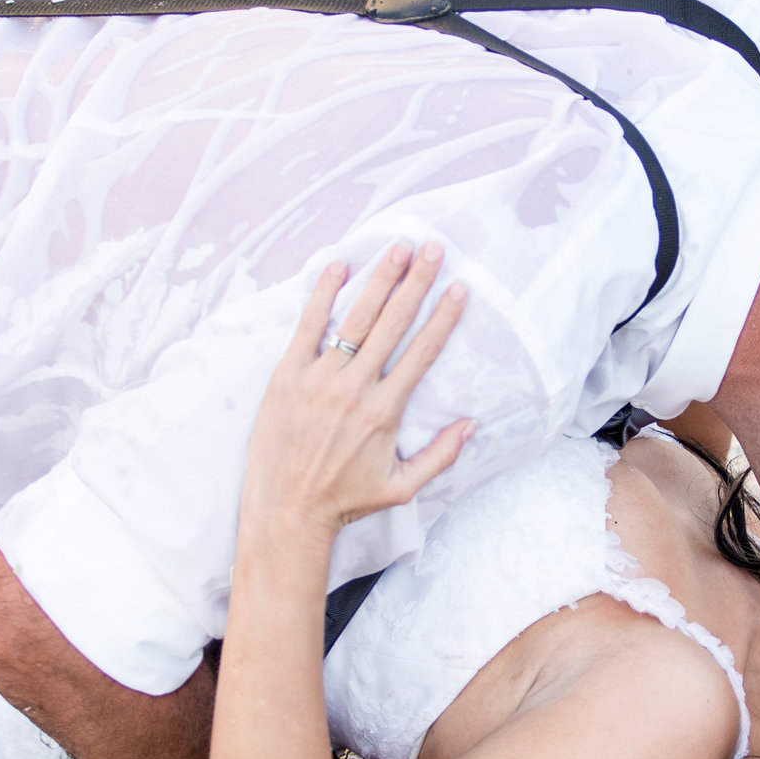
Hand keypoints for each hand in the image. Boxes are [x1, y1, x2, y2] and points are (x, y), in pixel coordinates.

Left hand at [241, 243, 472, 538]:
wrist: (287, 511)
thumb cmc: (345, 501)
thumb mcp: (402, 486)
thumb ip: (440, 455)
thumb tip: (472, 424)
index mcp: (385, 411)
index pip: (422, 352)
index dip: (443, 317)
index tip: (459, 288)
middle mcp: (354, 388)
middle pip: (393, 323)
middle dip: (417, 282)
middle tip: (434, 249)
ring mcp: (319, 378)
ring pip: (356, 318)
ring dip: (379, 279)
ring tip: (398, 248)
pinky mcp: (287, 375)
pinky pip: (308, 325)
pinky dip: (322, 293)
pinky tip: (338, 265)